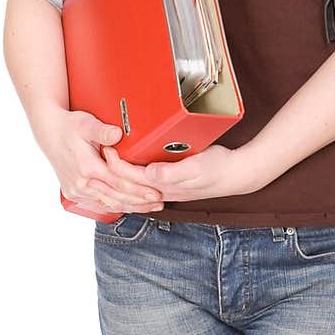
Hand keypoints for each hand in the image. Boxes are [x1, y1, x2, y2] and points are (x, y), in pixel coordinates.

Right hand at [36, 109, 164, 214]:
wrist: (49, 133)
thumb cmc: (70, 126)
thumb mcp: (86, 123)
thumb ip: (102, 130)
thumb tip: (117, 134)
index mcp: (86, 167)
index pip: (119, 182)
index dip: (139, 189)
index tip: (156, 191)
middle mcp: (81, 183)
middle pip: (117, 197)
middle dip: (140, 201)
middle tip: (160, 201)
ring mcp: (76, 191)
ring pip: (109, 203)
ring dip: (131, 206)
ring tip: (151, 207)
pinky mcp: (74, 194)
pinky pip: (100, 203)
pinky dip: (117, 206)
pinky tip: (130, 206)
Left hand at [104, 143, 256, 202]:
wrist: (236, 175)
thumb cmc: (219, 168)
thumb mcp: (197, 166)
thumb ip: (173, 172)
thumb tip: (151, 173)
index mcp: (164, 184)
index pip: (130, 176)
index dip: (115, 162)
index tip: (105, 145)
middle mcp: (161, 189)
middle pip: (126, 184)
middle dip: (109, 172)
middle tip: (97, 151)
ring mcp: (165, 188)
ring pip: (132, 188)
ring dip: (116, 179)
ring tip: (103, 165)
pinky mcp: (169, 184)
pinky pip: (142, 186)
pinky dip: (129, 182)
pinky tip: (123, 176)